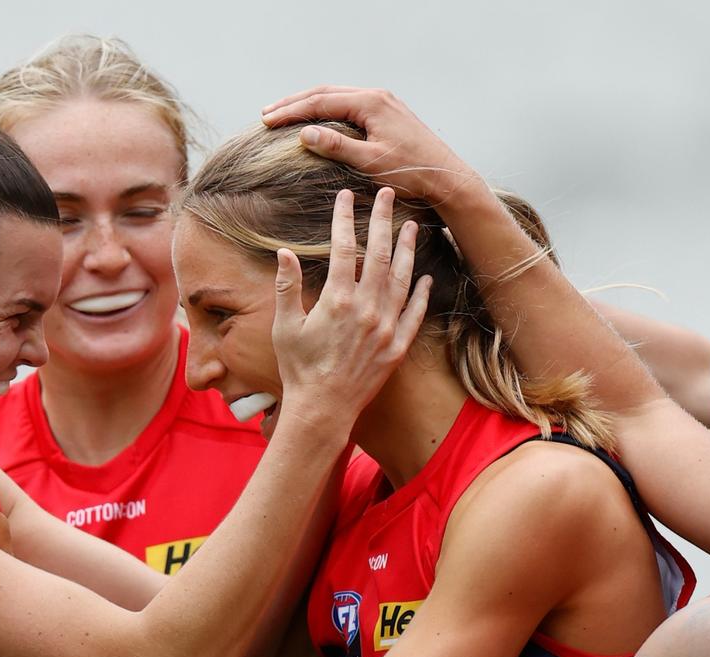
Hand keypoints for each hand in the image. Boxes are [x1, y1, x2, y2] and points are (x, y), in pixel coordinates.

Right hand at [261, 86, 480, 204]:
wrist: (446, 177)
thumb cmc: (411, 172)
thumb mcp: (370, 161)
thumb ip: (337, 146)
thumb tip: (304, 134)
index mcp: (370, 103)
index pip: (320, 102)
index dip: (291, 112)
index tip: (266, 121)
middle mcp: (376, 96)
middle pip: (325, 93)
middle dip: (294, 103)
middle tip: (266, 114)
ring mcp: (383, 102)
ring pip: (337, 96)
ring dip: (309, 104)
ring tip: (284, 113)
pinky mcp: (387, 113)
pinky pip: (349, 104)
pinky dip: (327, 109)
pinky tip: (316, 118)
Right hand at [272, 186, 430, 428]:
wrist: (323, 409)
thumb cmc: (299, 369)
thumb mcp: (285, 327)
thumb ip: (287, 287)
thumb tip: (283, 252)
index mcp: (337, 301)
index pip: (344, 248)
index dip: (344, 219)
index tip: (344, 197)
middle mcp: (367, 309)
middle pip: (379, 254)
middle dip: (383, 220)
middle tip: (387, 195)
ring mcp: (386, 328)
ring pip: (403, 279)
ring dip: (408, 250)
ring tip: (412, 226)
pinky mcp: (397, 347)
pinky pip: (415, 314)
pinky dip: (422, 293)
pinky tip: (426, 277)